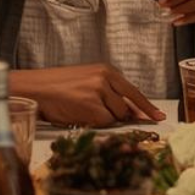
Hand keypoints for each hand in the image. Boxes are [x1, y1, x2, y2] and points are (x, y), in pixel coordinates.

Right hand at [10, 63, 165, 126]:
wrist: (35, 88)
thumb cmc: (57, 87)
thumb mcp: (87, 82)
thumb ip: (109, 93)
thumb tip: (130, 112)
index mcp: (106, 71)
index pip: (133, 91)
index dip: (147, 106)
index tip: (159, 116)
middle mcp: (106, 78)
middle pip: (127, 106)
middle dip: (124, 118)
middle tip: (115, 121)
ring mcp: (99, 91)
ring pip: (115, 117)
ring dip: (103, 120)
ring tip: (81, 110)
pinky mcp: (91, 105)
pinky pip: (102, 123)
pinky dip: (93, 124)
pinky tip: (78, 115)